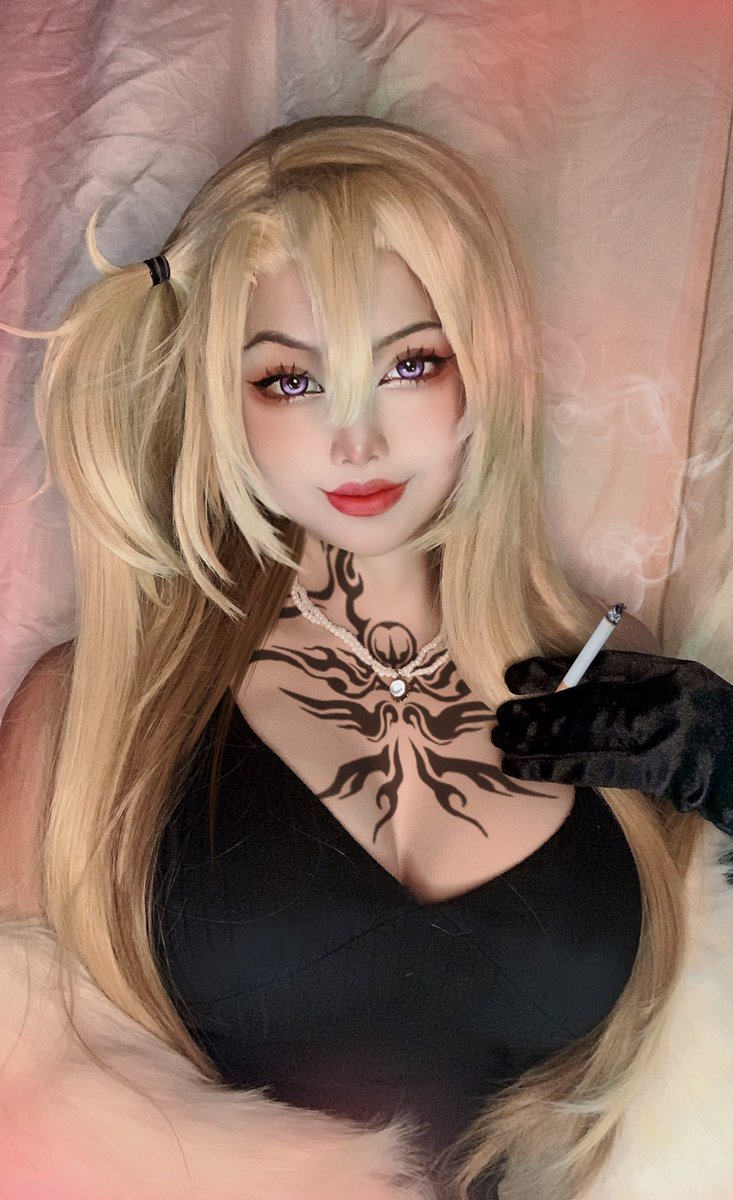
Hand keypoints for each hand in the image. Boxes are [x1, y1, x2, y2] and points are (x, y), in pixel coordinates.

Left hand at [490, 649, 732, 835]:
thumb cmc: (711, 728)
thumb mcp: (682, 690)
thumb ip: (636, 685)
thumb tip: (571, 686)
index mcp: (669, 673)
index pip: (602, 665)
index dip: (555, 669)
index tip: (515, 674)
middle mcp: (664, 701)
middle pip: (587, 702)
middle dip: (538, 710)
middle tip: (500, 716)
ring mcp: (662, 739)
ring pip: (585, 736)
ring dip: (537, 741)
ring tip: (502, 743)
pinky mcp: (658, 775)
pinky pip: (595, 770)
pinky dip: (555, 769)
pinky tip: (524, 770)